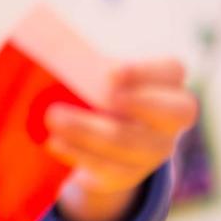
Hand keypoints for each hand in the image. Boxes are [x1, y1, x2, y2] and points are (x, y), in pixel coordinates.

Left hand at [45, 58, 196, 220]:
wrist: (103, 145)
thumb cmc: (98, 93)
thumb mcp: (95, 75)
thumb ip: (84, 62)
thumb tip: (46, 44)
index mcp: (167, 85)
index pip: (171, 72)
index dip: (146, 72)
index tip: (112, 72)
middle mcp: (169, 121)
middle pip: (173, 112)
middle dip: (141, 103)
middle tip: (108, 96)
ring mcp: (153, 151)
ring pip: (129, 142)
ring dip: (89, 129)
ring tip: (54, 117)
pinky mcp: (128, 175)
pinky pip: (107, 168)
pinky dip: (78, 153)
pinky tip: (54, 142)